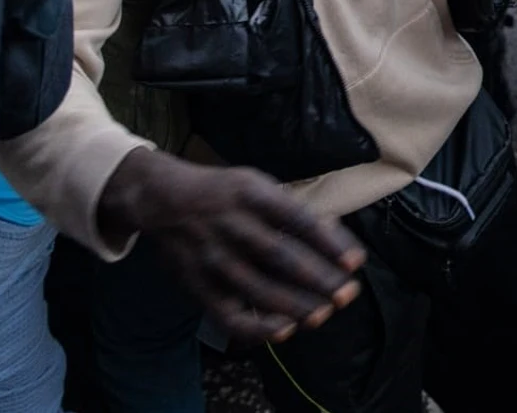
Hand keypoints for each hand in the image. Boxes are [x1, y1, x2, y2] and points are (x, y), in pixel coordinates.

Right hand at [98, 149, 364, 343]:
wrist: (161, 200)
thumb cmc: (222, 193)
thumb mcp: (255, 185)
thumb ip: (290, 210)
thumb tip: (336, 233)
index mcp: (251, 194)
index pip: (297, 219)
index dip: (329, 242)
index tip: (355, 261)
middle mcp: (232, 224)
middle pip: (281, 256)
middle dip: (318, 278)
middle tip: (347, 294)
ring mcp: (214, 256)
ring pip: (259, 286)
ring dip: (295, 304)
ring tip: (323, 314)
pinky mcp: (199, 284)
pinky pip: (229, 313)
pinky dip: (257, 326)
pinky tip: (285, 331)